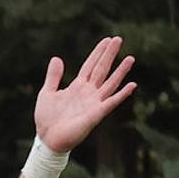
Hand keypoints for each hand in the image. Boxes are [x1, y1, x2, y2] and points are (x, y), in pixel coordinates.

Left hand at [34, 36, 136, 152]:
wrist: (47, 139)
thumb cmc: (47, 119)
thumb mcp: (47, 93)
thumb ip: (53, 77)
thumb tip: (56, 58)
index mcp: (77, 86)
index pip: (90, 65)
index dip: (98, 53)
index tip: (107, 40)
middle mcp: (88, 92)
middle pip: (102, 69)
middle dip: (109, 55)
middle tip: (118, 38)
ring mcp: (94, 103)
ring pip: (110, 83)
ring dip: (120, 71)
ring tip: (130, 58)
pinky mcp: (96, 114)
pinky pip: (111, 102)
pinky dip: (122, 94)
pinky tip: (132, 85)